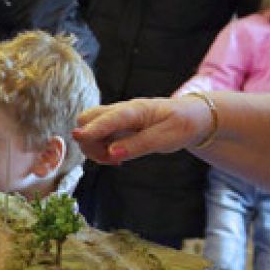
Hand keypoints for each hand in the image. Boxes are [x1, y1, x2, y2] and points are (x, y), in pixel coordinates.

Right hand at [73, 96, 205, 164]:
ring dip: (94, 147)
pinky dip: (100, 149)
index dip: (93, 129)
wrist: (191, 117)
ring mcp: (117, 117)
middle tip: (110, 159)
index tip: (77, 137)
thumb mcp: (166, 138)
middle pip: (87, 118)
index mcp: (136, 110)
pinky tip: (116, 157)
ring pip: (89, 128)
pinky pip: (97, 136)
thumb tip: (112, 153)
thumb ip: (138, 145)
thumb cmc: (181, 124)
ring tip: (116, 160)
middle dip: (89, 141)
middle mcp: (121, 110)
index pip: (109, 118)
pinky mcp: (116, 126)